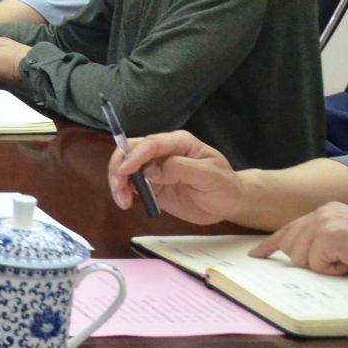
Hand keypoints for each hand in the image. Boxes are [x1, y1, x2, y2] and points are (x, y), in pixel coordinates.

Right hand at [108, 130, 241, 221]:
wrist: (228, 204)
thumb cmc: (225, 187)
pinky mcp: (150, 183)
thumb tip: (151, 172)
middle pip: (130, 151)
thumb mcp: (210, 177)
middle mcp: (163, 152)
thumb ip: (181, 169)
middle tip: (119, 189)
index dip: (135, 156)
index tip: (124, 172)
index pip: (151, 143)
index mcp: (179, 143)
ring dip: (118, 182)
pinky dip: (123, 192)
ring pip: (126, 167)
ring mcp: (155, 167)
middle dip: (119, 168)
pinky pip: (130, 184)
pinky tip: (127, 203)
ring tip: (123, 202)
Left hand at [253, 205, 347, 278]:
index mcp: (328, 211)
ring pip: (301, 258)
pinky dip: (336, 270)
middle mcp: (323, 213)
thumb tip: (298, 256)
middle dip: (310, 262)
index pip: (291, 228)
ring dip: (326, 267)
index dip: (272, 244)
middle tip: (344, 261)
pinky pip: (316, 265)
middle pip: (290, 246)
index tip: (255, 255)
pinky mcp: (330, 236)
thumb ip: (326, 241)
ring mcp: (325, 222)